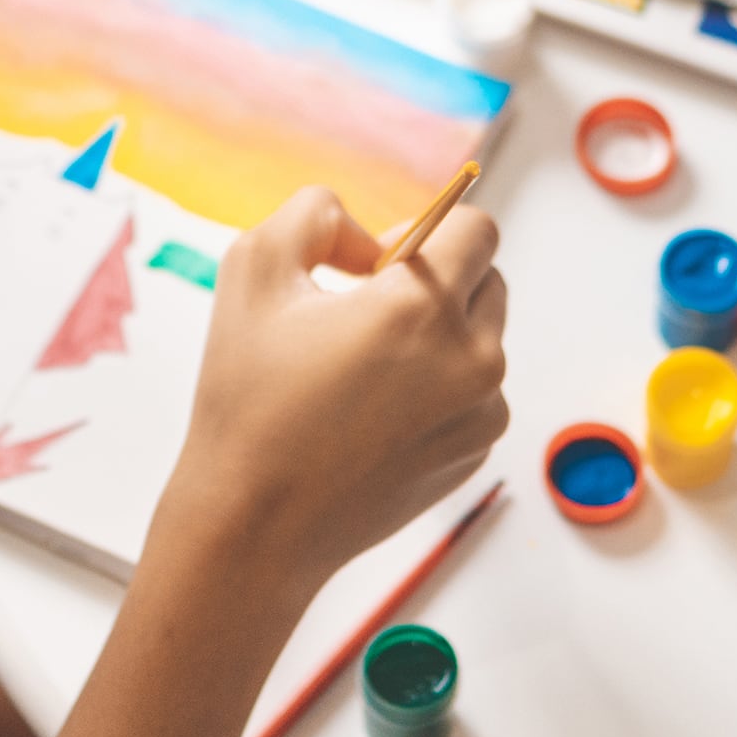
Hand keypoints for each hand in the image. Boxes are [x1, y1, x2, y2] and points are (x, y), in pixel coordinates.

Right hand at [153, 188, 509, 611]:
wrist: (256, 525)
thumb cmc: (248, 397)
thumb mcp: (253, 267)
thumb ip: (316, 211)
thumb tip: (371, 239)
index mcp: (425, 307)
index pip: (478, 229)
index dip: (426, 231)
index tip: (377, 266)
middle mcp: (472, 359)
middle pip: (488, 281)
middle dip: (439, 281)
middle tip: (366, 315)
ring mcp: (482, 413)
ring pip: (482, 339)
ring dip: (439, 337)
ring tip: (364, 373)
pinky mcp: (475, 453)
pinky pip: (475, 394)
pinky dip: (439, 389)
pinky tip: (373, 416)